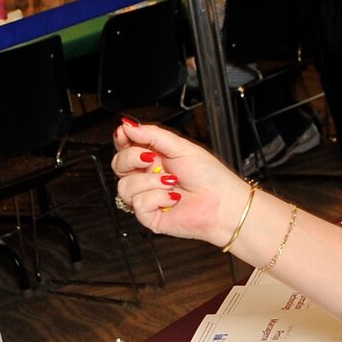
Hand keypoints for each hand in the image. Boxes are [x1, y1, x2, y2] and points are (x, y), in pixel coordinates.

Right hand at [111, 120, 249, 245]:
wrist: (222, 202)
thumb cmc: (209, 176)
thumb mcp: (180, 146)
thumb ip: (152, 134)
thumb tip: (129, 125)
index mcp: (153, 158)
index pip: (126, 147)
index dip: (121, 139)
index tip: (123, 133)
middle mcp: (147, 176)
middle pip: (118, 165)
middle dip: (132, 158)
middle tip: (150, 158)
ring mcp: (147, 196)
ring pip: (124, 186)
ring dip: (149, 181)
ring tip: (170, 181)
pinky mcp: (149, 216)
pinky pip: (138, 204)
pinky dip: (156, 198)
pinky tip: (171, 197)